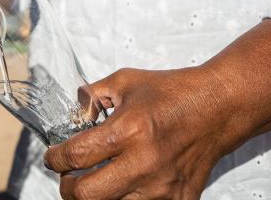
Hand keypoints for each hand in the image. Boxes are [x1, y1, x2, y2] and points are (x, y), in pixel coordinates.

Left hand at [44, 67, 232, 199]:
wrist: (218, 107)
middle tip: (68, 177)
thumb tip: (71, 112)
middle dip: (68, 187)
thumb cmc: (173, 93)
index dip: (56, 159)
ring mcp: (162, 187)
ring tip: (95, 181)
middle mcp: (145, 162)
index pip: (77, 156)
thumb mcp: (126, 81)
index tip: (53, 157)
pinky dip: (125, 199)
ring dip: (97, 196)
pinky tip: (124, 184)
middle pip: (87, 195)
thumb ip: (92, 96)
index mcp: (129, 130)